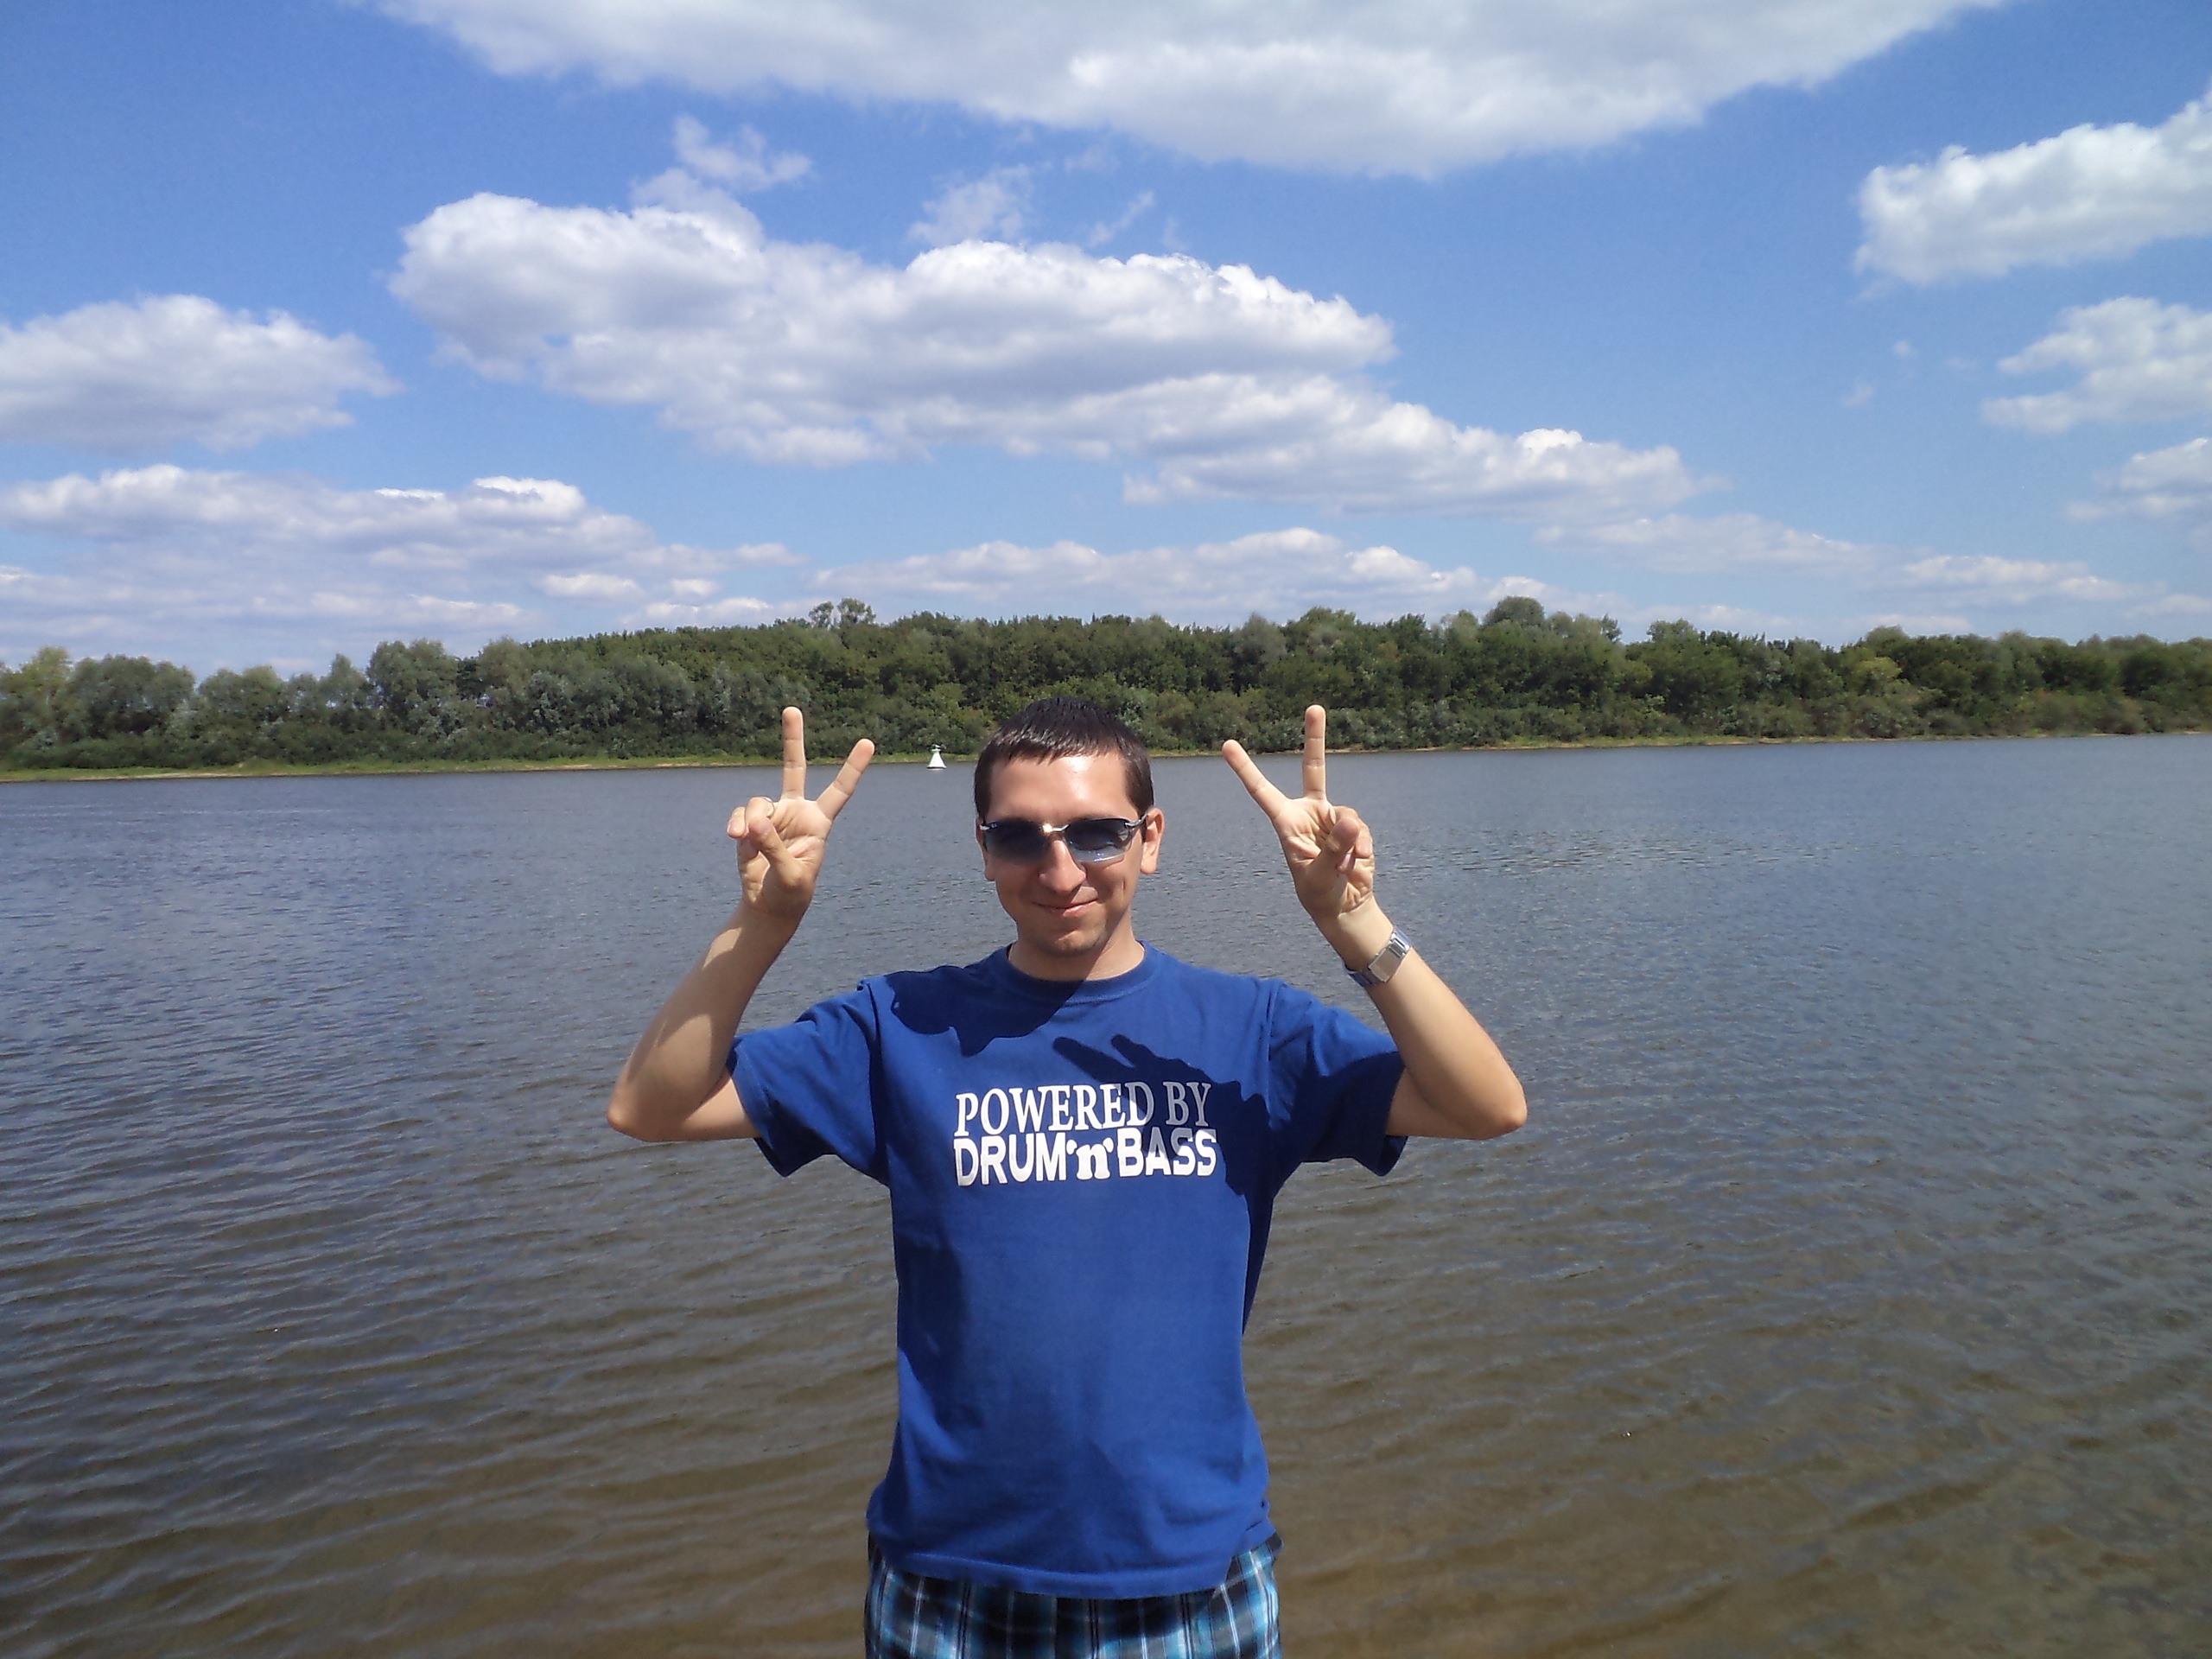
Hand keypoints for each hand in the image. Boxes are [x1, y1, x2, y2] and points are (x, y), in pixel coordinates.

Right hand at [727, 707, 873, 923]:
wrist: (768, 905)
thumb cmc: (791, 893)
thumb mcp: (791, 875)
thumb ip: (774, 847)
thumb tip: (753, 822)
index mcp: (819, 823)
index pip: (840, 791)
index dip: (853, 768)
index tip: (868, 742)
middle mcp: (797, 812)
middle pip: (794, 768)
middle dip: (792, 738)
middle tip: (791, 709)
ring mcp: (773, 816)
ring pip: (759, 801)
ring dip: (752, 818)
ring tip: (748, 840)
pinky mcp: (750, 825)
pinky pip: (742, 814)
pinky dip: (738, 824)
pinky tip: (737, 838)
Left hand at [1222, 705, 1379, 938]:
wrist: (1345, 904)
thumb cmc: (1320, 892)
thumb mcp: (1320, 875)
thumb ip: (1334, 849)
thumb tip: (1352, 821)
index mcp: (1286, 822)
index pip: (1261, 791)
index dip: (1245, 768)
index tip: (1227, 744)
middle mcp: (1308, 812)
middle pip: (1313, 768)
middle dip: (1315, 737)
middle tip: (1314, 707)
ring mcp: (1332, 817)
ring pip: (1346, 814)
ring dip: (1349, 843)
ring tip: (1346, 866)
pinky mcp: (1354, 826)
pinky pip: (1361, 828)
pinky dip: (1362, 847)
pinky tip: (1360, 863)